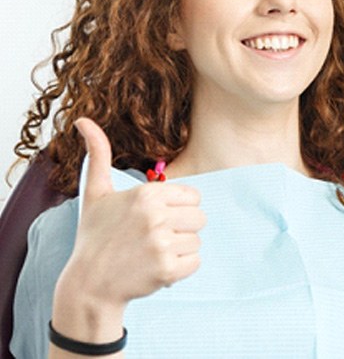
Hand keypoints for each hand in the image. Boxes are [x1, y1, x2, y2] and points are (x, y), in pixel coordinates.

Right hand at [57, 117, 205, 310]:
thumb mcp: (96, 192)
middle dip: (181, 228)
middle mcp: (156, 216)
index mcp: (146, 193)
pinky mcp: (167, 270)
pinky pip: (195, 263)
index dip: (177, 207)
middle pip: (199, 217)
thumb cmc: (94, 235)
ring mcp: (162, 244)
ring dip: (180, 249)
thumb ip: (98, 154)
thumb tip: (83, 119)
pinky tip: (157, 267)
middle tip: (155, 236)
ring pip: (197, 240)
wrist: (88, 285)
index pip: (193, 195)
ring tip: (153, 252)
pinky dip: (180, 268)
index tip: (157, 217)